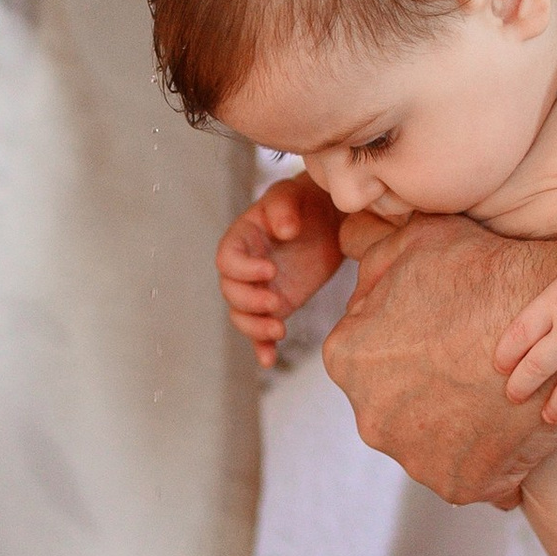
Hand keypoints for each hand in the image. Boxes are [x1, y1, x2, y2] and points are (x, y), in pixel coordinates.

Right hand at [216, 173, 345, 362]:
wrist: (329, 219)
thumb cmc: (304, 201)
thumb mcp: (292, 195)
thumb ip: (284, 208)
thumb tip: (284, 231)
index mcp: (241, 239)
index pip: (227, 260)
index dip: (243, 270)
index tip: (270, 270)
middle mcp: (245, 268)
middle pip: (231, 293)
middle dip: (250, 302)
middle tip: (277, 303)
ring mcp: (260, 289)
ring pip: (242, 316)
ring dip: (254, 328)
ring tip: (279, 330)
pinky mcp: (278, 305)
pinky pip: (261, 330)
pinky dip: (261, 347)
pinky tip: (268, 360)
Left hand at [324, 213, 556, 506]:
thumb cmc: (484, 272)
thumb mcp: (416, 239)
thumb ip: (368, 246)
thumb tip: (343, 246)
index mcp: (347, 359)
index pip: (370, 356)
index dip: (410, 340)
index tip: (446, 332)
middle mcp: (369, 416)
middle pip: (395, 405)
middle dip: (427, 390)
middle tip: (472, 366)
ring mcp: (412, 458)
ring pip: (429, 443)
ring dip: (456, 428)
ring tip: (495, 399)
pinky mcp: (458, 485)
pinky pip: (467, 477)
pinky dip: (487, 462)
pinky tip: (509, 434)